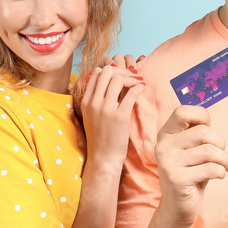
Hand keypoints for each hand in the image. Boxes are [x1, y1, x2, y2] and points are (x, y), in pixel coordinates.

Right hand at [79, 59, 143, 174]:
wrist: (103, 158)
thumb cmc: (100, 137)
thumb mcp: (91, 116)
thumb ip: (97, 99)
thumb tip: (110, 83)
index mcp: (86, 101)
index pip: (96, 73)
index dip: (111, 70)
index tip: (121, 76)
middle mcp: (94, 102)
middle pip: (107, 71)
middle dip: (122, 70)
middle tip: (132, 76)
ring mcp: (106, 109)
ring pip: (118, 79)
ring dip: (131, 78)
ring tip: (138, 83)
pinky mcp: (119, 116)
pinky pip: (131, 93)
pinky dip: (138, 87)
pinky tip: (141, 89)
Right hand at [154, 105, 227, 226]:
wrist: (177, 207)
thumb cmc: (191, 174)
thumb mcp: (191, 150)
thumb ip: (197, 134)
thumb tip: (208, 120)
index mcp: (165, 135)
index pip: (182, 111)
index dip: (202, 116)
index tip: (209, 131)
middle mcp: (163, 146)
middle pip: (203, 132)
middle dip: (220, 143)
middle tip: (221, 156)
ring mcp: (168, 163)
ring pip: (209, 151)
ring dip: (224, 160)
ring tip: (224, 166)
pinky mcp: (177, 180)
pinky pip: (210, 169)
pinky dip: (221, 172)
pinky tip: (219, 176)